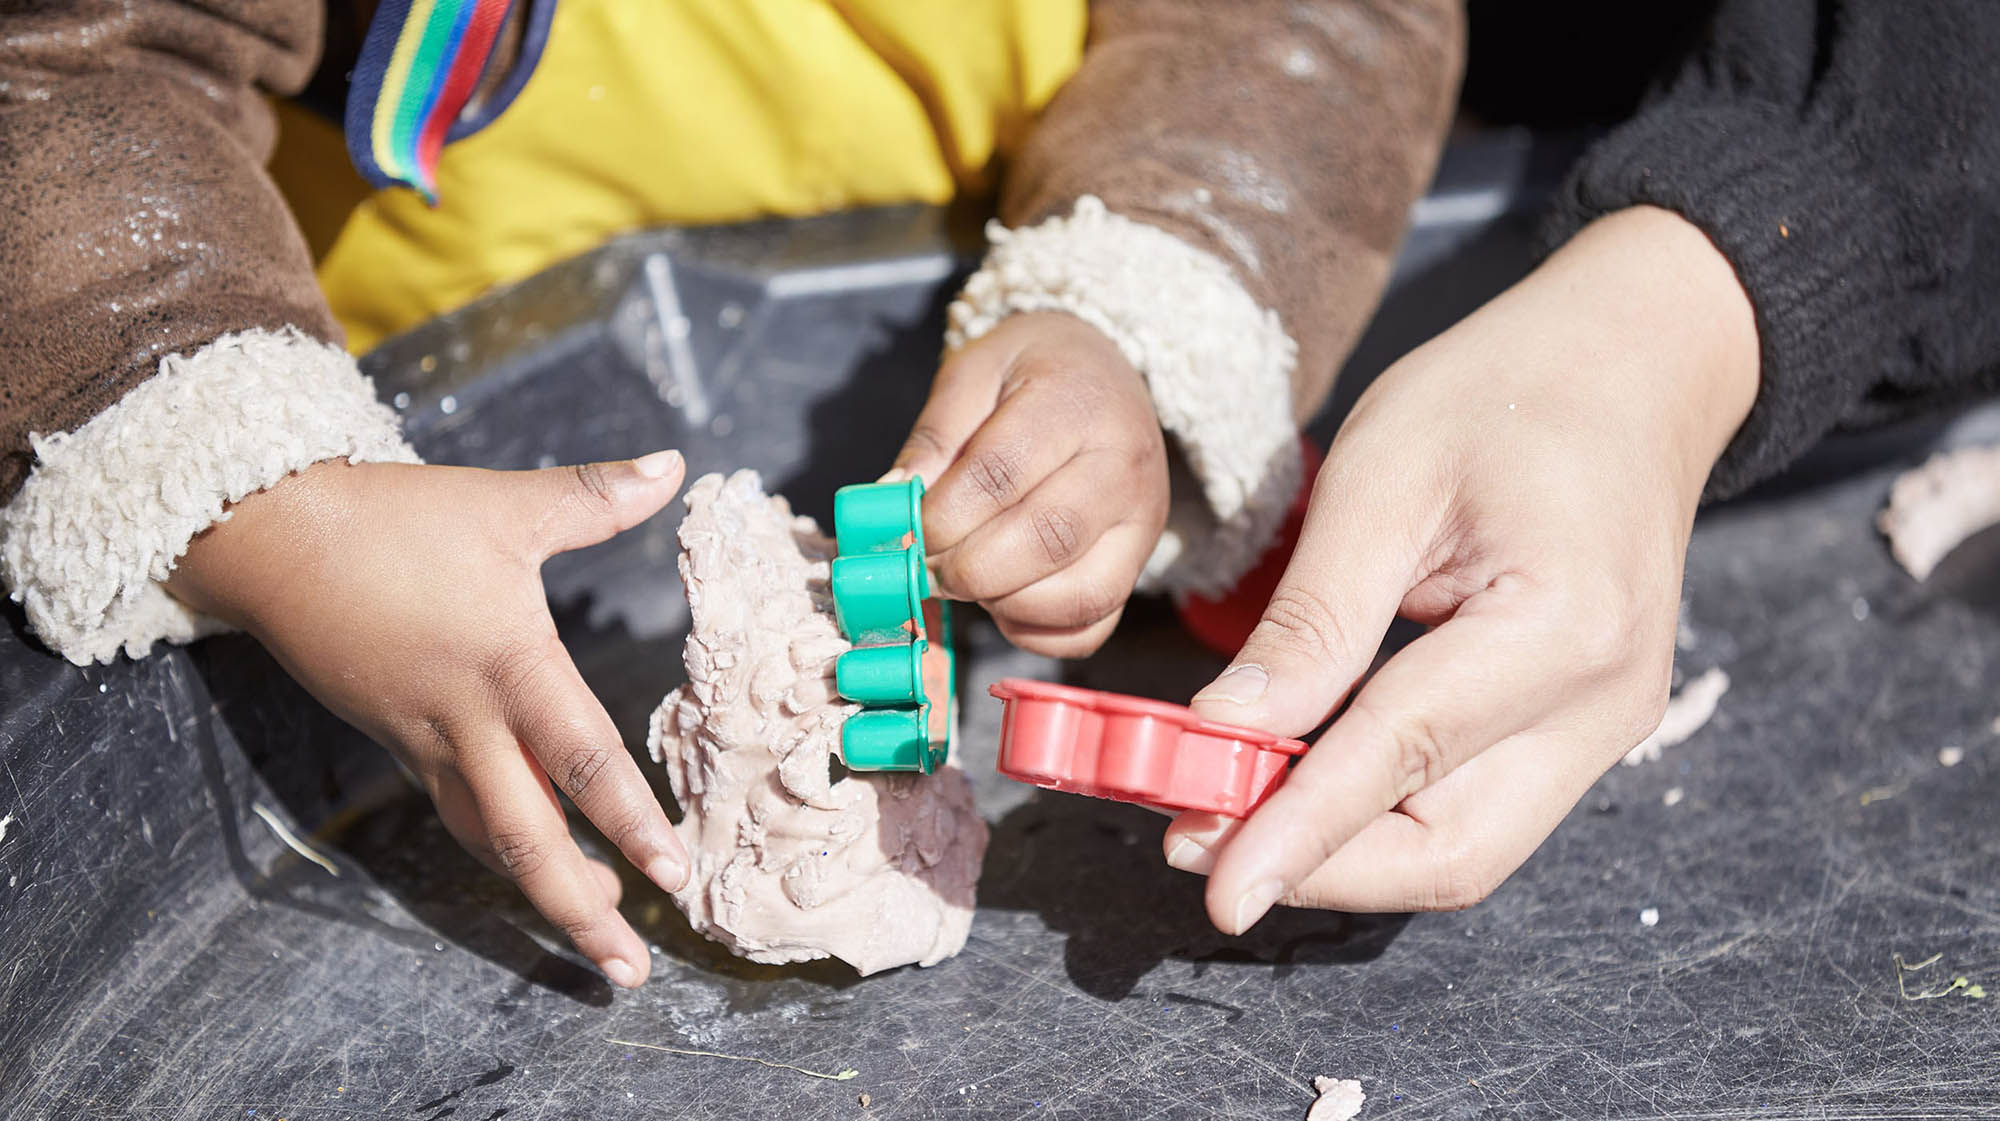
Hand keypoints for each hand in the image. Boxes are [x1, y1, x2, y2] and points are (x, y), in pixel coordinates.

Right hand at [167, 451, 692, 986]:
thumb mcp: (506, 503)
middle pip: (526, 837)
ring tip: (595, 927)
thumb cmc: (396, 518)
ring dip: (540, 889)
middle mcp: (468, 721)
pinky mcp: (398, 741)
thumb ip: (596, 497)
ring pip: (487, 836)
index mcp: (509, 664)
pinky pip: (454, 810)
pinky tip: (529, 860)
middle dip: (579, 908)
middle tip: (629, 966)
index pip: (582, 761)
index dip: (630, 823)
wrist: (273, 537)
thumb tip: (673, 464)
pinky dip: (497, 845)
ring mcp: (426, 739)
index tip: (674, 874)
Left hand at [890, 311, 1168, 656]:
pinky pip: (1092, 627)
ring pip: (1079, 596)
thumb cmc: (1034, 372)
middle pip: (1047, 541)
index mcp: (1076, 405)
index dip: (941, 516)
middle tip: (928, 566)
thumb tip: (893, 499)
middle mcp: (1123, 468)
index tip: (907, 527)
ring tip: (967, 578)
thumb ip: (935, 435)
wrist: (1107, 374)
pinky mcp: (1137, 566)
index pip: (1000, 476)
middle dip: (969, 570)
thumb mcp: (975, 370)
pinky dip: (1036, 632)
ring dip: (1004, 604)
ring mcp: (1139, 524)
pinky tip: (1002, 600)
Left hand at [1163, 206, 1760, 931]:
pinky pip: (1479, 809)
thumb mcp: (1384, 476)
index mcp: (1562, 626)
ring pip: (1465, 850)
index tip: (1216, 888)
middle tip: (1198, 843)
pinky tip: (1303, 789)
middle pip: (1450, 851)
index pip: (1404, 756)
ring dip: (1346, 856)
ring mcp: (1606, 727)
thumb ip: (1311, 619)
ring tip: (1233, 818)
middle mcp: (1603, 703)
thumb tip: (1223, 730)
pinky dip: (1384, 817)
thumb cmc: (1507, 394)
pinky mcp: (1583, 730)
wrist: (1632, 367)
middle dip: (1319, 868)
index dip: (1299, 832)